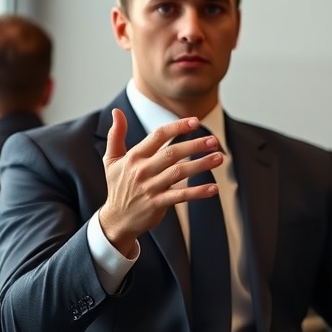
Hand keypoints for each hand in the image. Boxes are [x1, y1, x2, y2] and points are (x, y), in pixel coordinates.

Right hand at [99, 108, 222, 255]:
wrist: (116, 220)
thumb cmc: (118, 186)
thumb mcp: (111, 159)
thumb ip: (115, 135)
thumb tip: (116, 111)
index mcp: (134, 157)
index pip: (158, 136)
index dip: (177, 127)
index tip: (195, 121)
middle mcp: (142, 170)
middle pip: (173, 153)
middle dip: (195, 145)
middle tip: (214, 141)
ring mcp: (150, 187)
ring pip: (180, 172)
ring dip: (201, 165)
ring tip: (219, 158)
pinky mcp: (158, 204)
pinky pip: (181, 195)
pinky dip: (198, 192)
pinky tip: (214, 188)